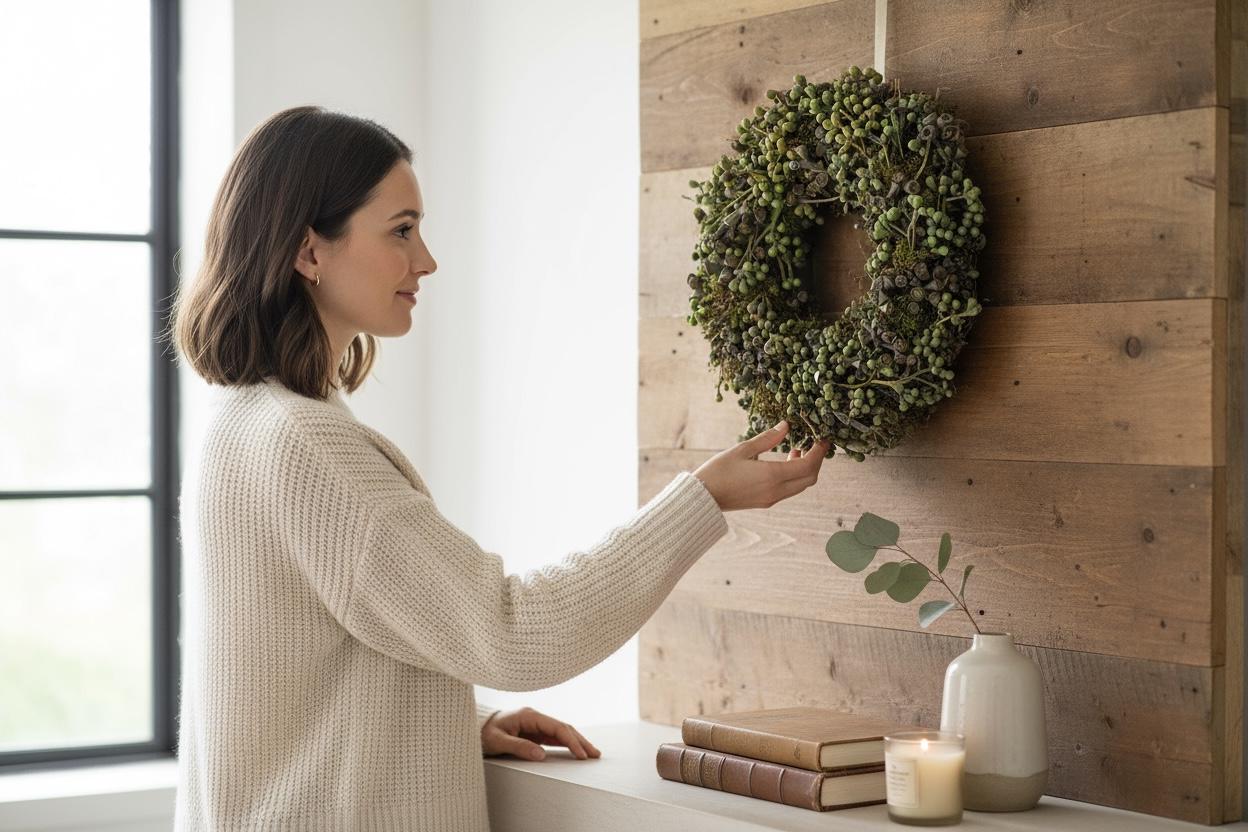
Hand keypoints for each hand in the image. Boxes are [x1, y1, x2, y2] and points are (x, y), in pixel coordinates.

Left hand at [480, 706, 600, 760]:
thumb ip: (519, 746)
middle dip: (581, 740)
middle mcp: (535, 717)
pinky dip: (567, 744)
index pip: (557, 727)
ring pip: (562, 732)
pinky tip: (575, 751)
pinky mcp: (534, 732)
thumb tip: (541, 755)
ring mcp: (536, 724)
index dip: (571, 741)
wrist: (475, 727)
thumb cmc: (484, 732)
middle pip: (564, 727)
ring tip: (591, 754)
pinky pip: (554, 738)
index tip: (581, 754)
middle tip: (595, 754)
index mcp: (529, 715)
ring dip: (577, 742)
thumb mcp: (498, 741)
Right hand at [692, 420, 829, 511]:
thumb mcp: (742, 449)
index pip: (808, 465)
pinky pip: (790, 490)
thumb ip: (768, 438)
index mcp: (772, 475)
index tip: (822, 438)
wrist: (703, 498)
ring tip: (796, 450)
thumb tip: (786, 426)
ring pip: (801, 486)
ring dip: (805, 469)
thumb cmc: (718, 471)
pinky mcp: (766, 502)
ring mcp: (772, 498)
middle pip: (809, 478)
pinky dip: (794, 477)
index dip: (819, 452)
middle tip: (813, 443)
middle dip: (816, 461)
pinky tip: (784, 463)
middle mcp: (776, 490)